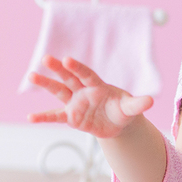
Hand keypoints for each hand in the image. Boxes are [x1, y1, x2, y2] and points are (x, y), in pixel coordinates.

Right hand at [27, 56, 153, 138]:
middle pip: (68, 77)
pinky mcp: (71, 116)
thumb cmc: (122, 110)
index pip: (86, 74)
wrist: (117, 123)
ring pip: (58, 91)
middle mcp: (83, 90)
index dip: (77, 67)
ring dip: (45, 84)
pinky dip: (44, 117)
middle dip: (58, 68)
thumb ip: (137, 104)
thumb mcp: (131, 108)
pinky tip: (30, 117)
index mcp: (97, 85)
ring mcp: (75, 102)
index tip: (67, 59)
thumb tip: (151, 101)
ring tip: (31, 75)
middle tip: (46, 58)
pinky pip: (55, 116)